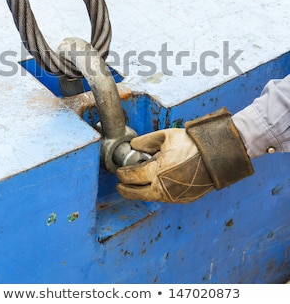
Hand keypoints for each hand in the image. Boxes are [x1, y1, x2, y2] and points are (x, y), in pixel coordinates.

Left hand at [116, 108, 253, 203]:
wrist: (217, 155)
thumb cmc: (192, 144)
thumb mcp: (166, 136)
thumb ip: (146, 141)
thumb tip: (134, 145)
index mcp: (156, 172)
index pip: (132, 177)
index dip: (122, 174)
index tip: (119, 171)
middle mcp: (163, 188)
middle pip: (137, 194)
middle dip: (126, 190)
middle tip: (120, 186)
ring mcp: (174, 196)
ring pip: (151, 198)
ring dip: (141, 192)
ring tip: (135, 186)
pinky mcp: (184, 199)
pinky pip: (165, 198)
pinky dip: (156, 193)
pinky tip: (155, 186)